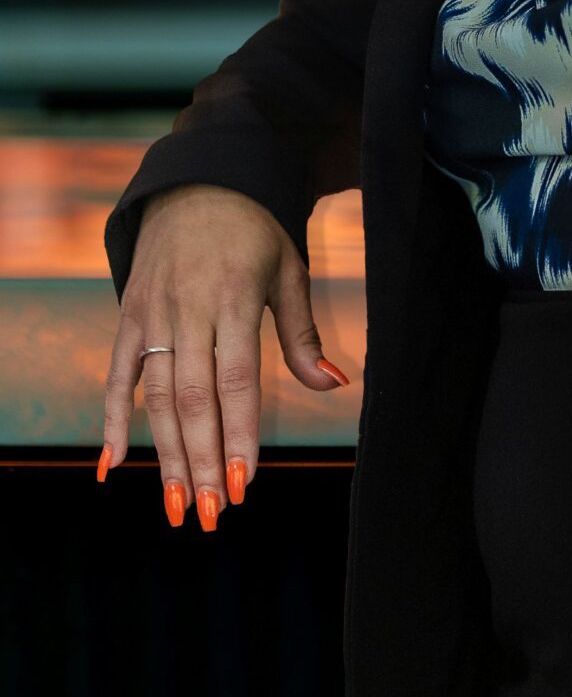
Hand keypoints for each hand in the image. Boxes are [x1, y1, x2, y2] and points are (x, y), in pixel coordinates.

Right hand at [100, 183, 350, 531]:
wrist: (198, 182)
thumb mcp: (289, 269)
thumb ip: (302, 333)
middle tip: (209, 513)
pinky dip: (112, 420)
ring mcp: (153, 313)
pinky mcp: (128, 315)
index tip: (244, 483)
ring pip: (154, 395)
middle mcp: (190, 308)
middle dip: (201, 459)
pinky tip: (112, 465)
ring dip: (165, 455)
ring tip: (177, 505)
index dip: (238, 434)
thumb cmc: (255, 230)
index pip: (236, 379)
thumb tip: (334, 384)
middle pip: (192, 397)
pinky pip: (117, 374)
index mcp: (236, 297)